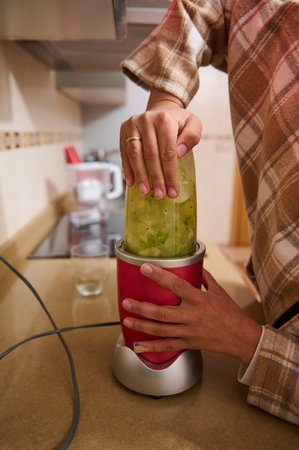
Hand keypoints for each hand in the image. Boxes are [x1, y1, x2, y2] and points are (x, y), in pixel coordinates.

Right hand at [119, 89, 201, 198]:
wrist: (161, 111)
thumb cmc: (177, 122)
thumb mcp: (193, 123)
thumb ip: (192, 136)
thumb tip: (180, 152)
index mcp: (165, 119)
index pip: (167, 151)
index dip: (170, 173)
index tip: (173, 190)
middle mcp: (146, 120)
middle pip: (151, 155)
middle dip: (156, 178)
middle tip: (160, 194)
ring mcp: (133, 125)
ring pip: (135, 154)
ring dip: (140, 175)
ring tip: (145, 190)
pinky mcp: (124, 131)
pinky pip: (124, 153)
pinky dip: (128, 169)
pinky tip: (132, 182)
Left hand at [122, 264, 261, 363]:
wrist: (242, 339)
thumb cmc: (231, 313)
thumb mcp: (219, 291)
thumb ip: (204, 277)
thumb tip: (193, 264)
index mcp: (200, 300)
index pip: (176, 285)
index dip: (159, 276)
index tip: (144, 268)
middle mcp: (192, 316)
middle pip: (162, 312)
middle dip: (141, 307)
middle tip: (126, 302)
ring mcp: (189, 332)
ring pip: (161, 330)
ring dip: (142, 325)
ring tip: (127, 319)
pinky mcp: (188, 343)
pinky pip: (167, 346)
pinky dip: (151, 347)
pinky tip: (137, 346)